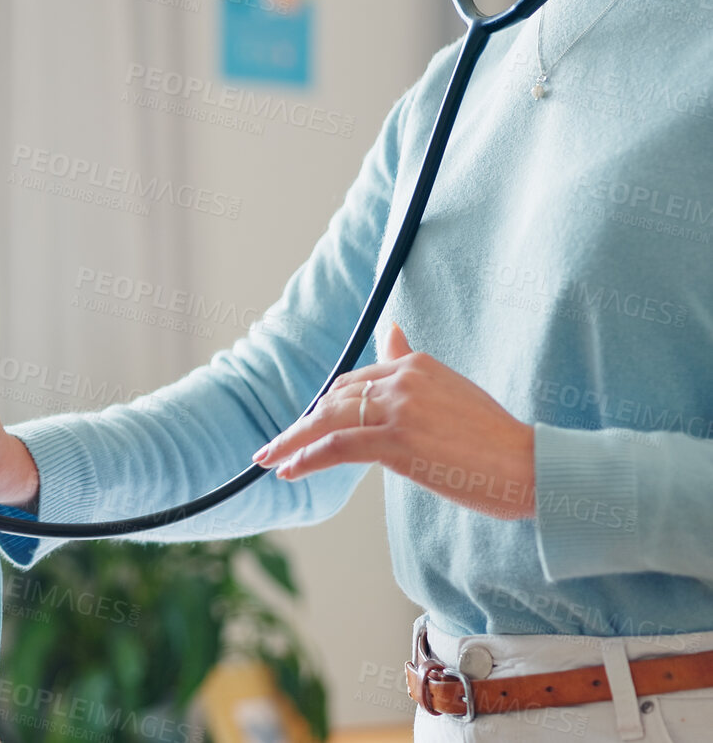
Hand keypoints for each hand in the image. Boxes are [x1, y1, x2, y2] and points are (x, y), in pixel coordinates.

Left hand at [251, 322, 535, 518]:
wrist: (533, 467)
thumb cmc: (496, 439)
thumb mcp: (452, 389)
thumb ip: (412, 363)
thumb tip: (392, 330)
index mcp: (416, 364)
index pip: (355, 381)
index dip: (327, 407)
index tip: (308, 426)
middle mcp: (403, 378)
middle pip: (335, 398)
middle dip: (303, 424)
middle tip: (275, 446)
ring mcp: (399, 408)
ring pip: (327, 420)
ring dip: (291, 442)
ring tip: (268, 459)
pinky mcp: (397, 440)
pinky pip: (336, 446)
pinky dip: (306, 458)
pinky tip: (287, 471)